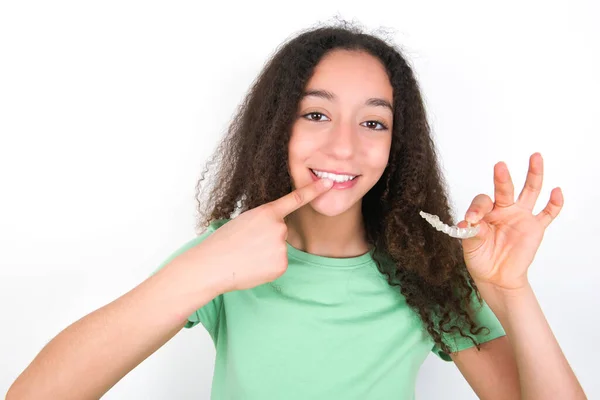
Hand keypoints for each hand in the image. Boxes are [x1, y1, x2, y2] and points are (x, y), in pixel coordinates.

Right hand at [194, 178, 333, 292]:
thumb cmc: (222, 242)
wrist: (212, 265)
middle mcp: (279, 228)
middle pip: (281, 232)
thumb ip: (264, 221)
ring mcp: (282, 247)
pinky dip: (267, 267)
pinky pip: (278, 264)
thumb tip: (275, 232)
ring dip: (266, 253)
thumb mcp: (244, 220)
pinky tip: (252, 266)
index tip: (328, 183)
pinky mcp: (282, 265)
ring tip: (247, 256)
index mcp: (267, 212)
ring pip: (279, 249)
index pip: (295, 199)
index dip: (313, 190)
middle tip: (246, 244)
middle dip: (267, 238)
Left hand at [459, 153, 562, 289]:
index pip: (482, 202)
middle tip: (499, 166)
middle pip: (504, 189)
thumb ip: (472, 233)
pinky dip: (554, 203)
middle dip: (502, 178)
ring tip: (535, 157)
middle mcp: (503, 209)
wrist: (496, 276)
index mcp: (485, 212)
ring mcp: (520, 216)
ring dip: (533, 174)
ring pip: (529, 191)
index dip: (477, 208)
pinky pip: (547, 214)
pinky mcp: (535, 227)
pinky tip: (556, 191)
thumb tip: (466, 223)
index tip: (471, 219)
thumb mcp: (470, 246)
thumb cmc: (480, 258)